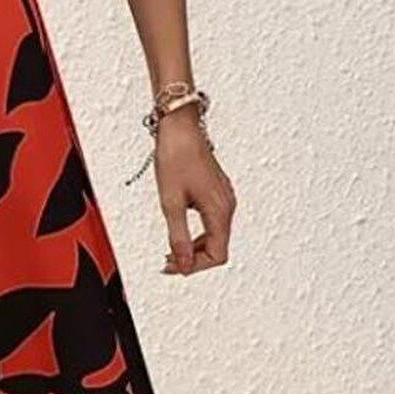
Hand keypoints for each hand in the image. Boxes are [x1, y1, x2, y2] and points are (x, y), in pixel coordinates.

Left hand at [153, 110, 235, 274]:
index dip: (194, 266)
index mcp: (220, 210)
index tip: (172, 266)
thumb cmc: (176, 157)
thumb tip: (183, 264)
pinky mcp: (217, 191)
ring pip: (216, 235)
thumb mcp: (171, 202)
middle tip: (168, 261)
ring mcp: (224, 197)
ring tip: (172, 249)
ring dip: (195, 247)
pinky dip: (198, 232)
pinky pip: (212, 221)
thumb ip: (178, 237)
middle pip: (218, 248)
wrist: (180, 127)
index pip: (217, 255)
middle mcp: (227, 205)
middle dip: (193, 259)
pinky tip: (180, 229)